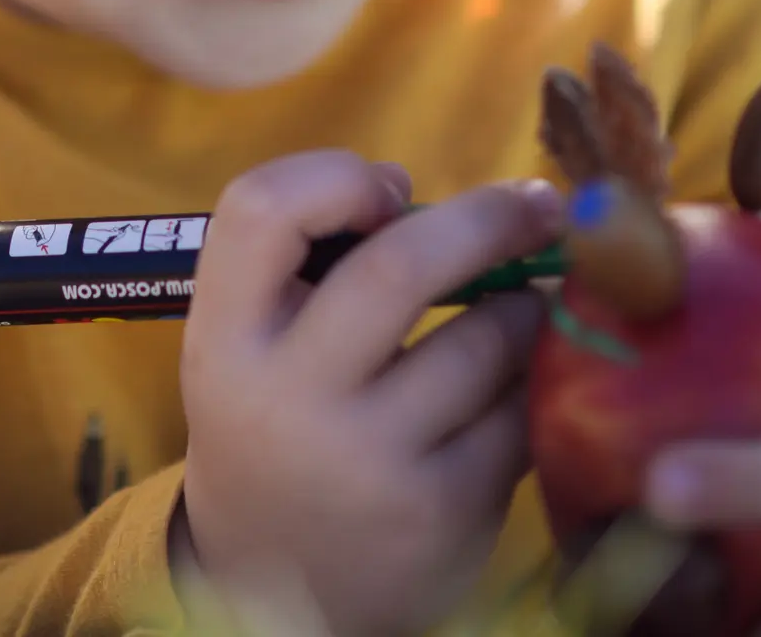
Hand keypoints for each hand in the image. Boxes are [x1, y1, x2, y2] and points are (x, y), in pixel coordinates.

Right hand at [175, 152, 565, 636]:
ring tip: (527, 303)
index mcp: (224, 341)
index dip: (335, 176)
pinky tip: (524, 381)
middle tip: (536, 203)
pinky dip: (535, 382)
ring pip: (487, 339)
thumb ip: (305, 261)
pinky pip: (521, 412)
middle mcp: (287, 400)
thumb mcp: (247, 343)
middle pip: (399, 265)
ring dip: (525, 305)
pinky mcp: (444, 512)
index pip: (259, 210)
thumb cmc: (274, 420)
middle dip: (488, 218)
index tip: (388, 189)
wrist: (270, 585)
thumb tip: (412, 189)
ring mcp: (369, 462)